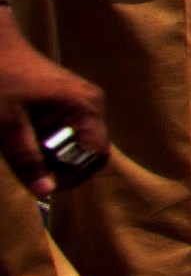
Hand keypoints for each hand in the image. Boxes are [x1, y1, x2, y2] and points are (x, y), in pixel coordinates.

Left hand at [0, 32, 104, 201]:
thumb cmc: (1, 83)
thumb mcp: (7, 128)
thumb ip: (27, 160)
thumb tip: (45, 192)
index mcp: (83, 108)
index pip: (97, 155)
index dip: (74, 176)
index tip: (43, 182)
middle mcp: (91, 103)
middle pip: (89, 151)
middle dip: (60, 164)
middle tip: (27, 164)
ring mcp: (83, 99)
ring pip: (78, 142)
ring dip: (53, 152)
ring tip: (22, 145)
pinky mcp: (71, 99)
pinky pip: (70, 130)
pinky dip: (50, 140)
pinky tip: (26, 133)